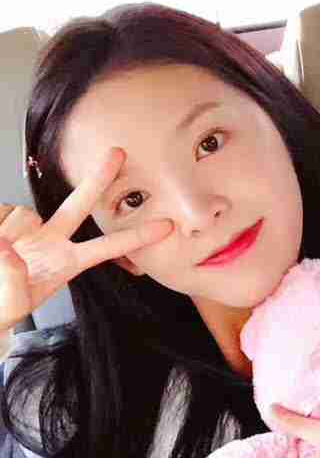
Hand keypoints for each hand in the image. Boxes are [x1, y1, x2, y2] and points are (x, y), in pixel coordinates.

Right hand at [0, 148, 172, 333]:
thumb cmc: (1, 305)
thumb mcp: (12, 305)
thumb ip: (14, 280)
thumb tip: (9, 247)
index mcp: (67, 262)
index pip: (106, 247)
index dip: (135, 237)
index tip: (166, 227)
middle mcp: (52, 239)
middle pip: (80, 203)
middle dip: (99, 177)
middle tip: (119, 153)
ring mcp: (29, 227)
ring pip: (25, 215)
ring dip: (9, 232)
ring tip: (2, 253)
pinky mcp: (5, 218)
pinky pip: (1, 214)